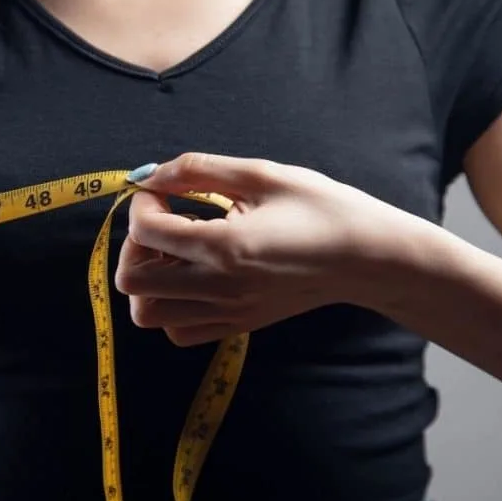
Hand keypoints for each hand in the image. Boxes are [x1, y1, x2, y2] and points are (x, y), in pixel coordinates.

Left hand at [114, 153, 426, 346]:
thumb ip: (200, 170)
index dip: (142, 203)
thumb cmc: (323, 209)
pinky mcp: (238, 325)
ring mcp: (228, 312)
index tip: (163, 191)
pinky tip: (193, 276)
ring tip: (175, 253)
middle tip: (161, 223)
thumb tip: (152, 173)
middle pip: (133, 282)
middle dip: (133, 246)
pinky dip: (170, 305)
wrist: (369, 257)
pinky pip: (179, 330)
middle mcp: (220, 287)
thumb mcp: (263, 174)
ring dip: (148, 280)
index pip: (145, 232)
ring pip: (149, 314)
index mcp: (225, 246)